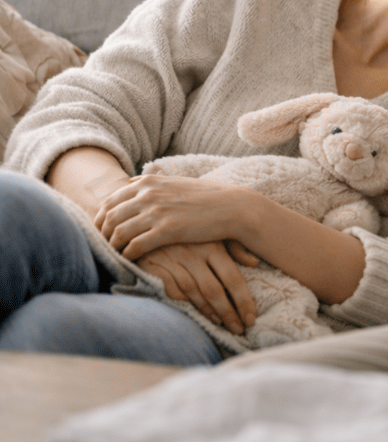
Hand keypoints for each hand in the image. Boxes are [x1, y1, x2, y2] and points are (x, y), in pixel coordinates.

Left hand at [94, 173, 253, 260]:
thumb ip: (151, 182)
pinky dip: (127, 255)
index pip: (110, 200)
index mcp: (148, 182)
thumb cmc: (206, 197)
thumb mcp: (175, 181)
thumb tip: (130, 181)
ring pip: (119, 232)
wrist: (233, 207)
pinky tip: (129, 261)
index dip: (100, 218)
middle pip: (110, 216)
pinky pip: (135, 246)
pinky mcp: (167, 230)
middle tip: (102, 247)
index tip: (101, 231)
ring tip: (114, 256)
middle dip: (102, 234)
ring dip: (112, 247)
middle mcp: (149, 194)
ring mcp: (157, 212)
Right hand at [136, 241, 260, 334]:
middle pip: (214, 290)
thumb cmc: (188, 231)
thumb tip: (255, 262)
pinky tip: (195, 312)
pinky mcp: (155, 267)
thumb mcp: (213, 233)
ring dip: (208, 311)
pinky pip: (172, 291)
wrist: (149, 223)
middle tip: (239, 329)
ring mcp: (174, 260)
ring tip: (221, 323)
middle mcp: (195, 253)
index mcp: (213, 245)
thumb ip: (234, 248)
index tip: (251, 318)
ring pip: (194, 293)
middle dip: (228, 313)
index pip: (233, 278)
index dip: (243, 301)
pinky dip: (185, 303)